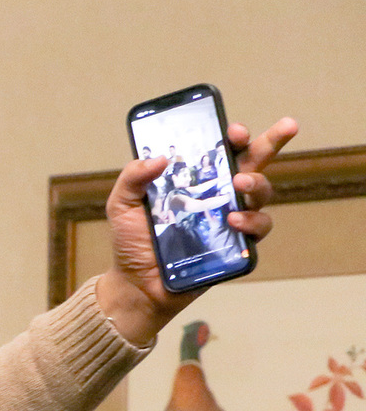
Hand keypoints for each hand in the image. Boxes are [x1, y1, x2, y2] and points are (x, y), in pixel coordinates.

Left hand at [96, 116, 298, 343]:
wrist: (136, 284)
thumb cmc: (132, 242)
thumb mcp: (122, 205)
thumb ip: (133, 178)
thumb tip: (160, 158)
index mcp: (195, 179)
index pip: (222, 150)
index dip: (234, 136)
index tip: (234, 131)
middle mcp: (219, 195)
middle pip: (254, 162)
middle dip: (273, 141)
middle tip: (288, 126)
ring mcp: (231, 218)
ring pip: (261, 192)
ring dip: (258, 184)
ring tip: (240, 185)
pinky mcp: (237, 245)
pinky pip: (259, 228)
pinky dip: (252, 221)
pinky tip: (234, 220)